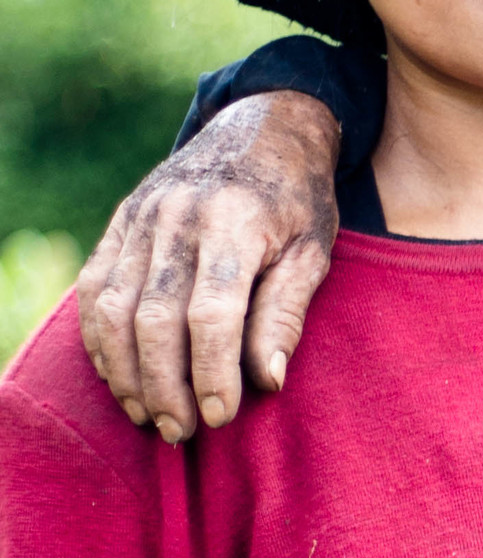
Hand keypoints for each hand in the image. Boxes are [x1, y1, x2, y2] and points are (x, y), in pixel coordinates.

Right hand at [78, 93, 342, 442]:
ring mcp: (142, 215)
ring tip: (148, 414)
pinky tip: (120, 375)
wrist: (263, 127)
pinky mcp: (121, 219)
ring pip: (114, 307)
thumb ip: (286, 314)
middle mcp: (178, 215)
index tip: (220, 416)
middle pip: (154, 319)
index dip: (211, 373)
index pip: (212, 315)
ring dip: (125, 371)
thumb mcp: (313, 251)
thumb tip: (266, 381)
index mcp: (234, 222)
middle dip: (164, 385)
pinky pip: (94, 287)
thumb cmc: (297, 200)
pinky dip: (100, 337)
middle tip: (180, 431)